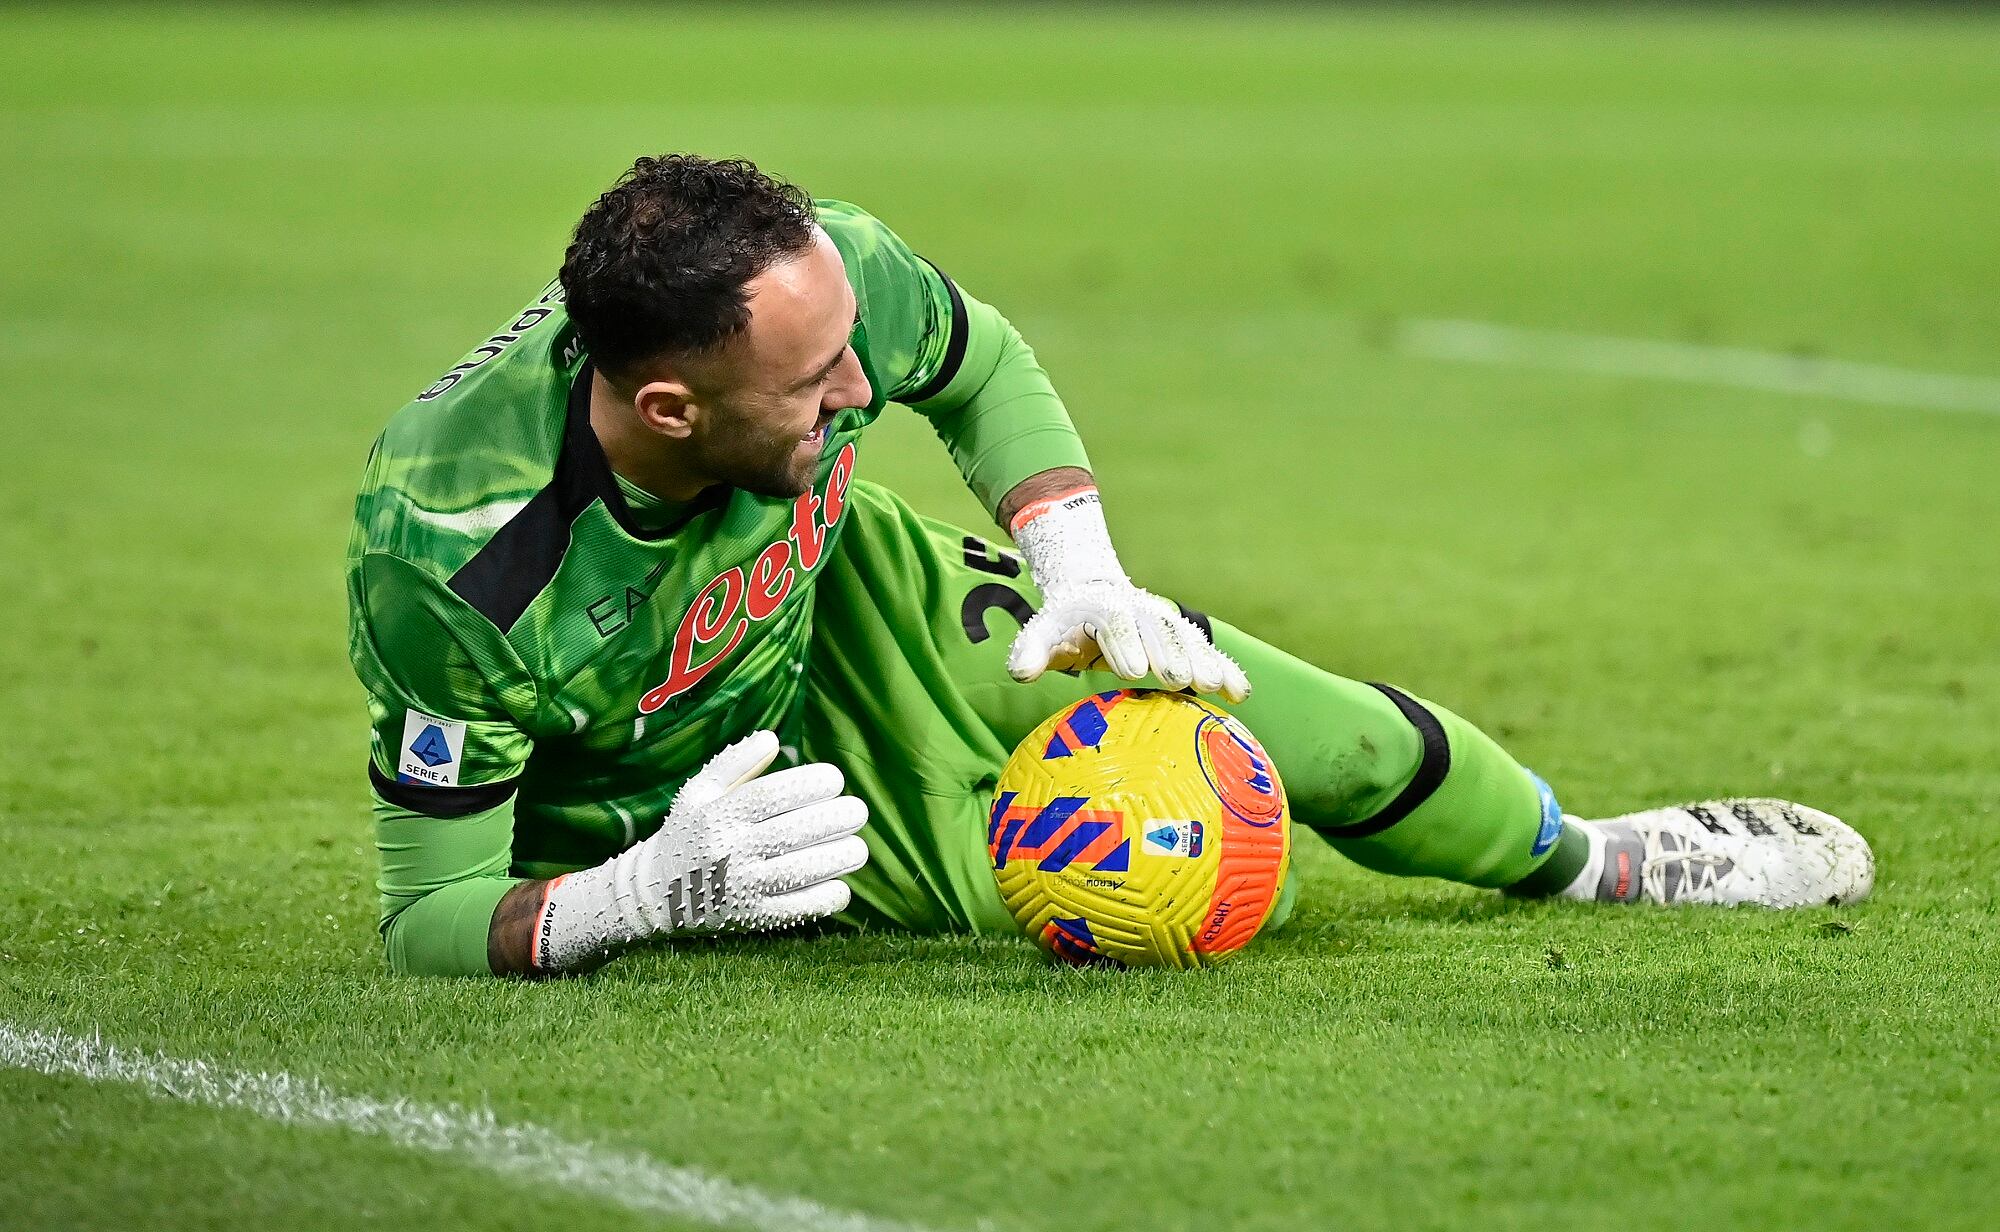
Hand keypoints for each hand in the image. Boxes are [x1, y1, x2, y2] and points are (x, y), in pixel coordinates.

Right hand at [532, 730, 868, 969]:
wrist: (658, 894)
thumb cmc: (690, 832)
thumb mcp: (699, 792)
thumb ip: (735, 763)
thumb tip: (772, 739)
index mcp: (717, 816)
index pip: (770, 796)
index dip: (810, 784)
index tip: (835, 779)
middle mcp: (729, 851)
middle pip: (792, 832)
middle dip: (836, 819)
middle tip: (857, 811)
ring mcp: (740, 888)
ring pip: (800, 871)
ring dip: (839, 858)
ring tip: (857, 847)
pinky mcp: (751, 919)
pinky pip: (797, 909)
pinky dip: (826, 897)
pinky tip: (840, 884)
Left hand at [1008, 578, 1248, 699]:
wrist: (1093, 594)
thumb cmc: (1066, 625)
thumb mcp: (1043, 632)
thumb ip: (1032, 650)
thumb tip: (1020, 671)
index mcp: (1105, 609)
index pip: (1115, 625)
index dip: (1125, 645)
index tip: (1133, 671)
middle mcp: (1140, 613)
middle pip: (1158, 632)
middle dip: (1169, 655)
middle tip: (1180, 680)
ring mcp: (1165, 624)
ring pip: (1187, 640)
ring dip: (1203, 663)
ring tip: (1217, 687)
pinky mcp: (1182, 638)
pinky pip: (1206, 652)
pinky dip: (1224, 670)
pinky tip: (1241, 694)